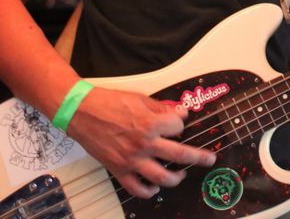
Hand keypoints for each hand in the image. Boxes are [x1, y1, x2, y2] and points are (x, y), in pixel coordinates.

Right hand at [67, 87, 215, 197]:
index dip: (180, 123)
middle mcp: (144, 144)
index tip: (178, 122)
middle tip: (209, 159)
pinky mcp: (118, 170)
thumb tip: (180, 112)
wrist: (80, 112)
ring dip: (176, 178)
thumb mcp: (139, 99)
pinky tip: (155, 188)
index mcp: (150, 123)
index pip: (178, 127)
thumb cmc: (108, 102)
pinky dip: (149, 192)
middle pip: (180, 155)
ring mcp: (131, 159)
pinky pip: (137, 188)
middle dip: (199, 157)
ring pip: (162, 177)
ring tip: (182, 174)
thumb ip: (161, 108)